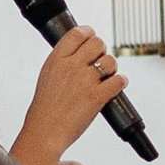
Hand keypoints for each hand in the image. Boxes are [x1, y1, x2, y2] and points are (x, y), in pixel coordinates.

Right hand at [12, 24, 123, 164]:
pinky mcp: (97, 97)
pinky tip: (116, 85)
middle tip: (100, 60)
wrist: (44, 132)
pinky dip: (121, 82)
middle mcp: (71, 67)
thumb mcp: (46, 76)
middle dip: (102, 50)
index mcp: (56, 60)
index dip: (89, 33)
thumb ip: (62, 62)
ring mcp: (85, 82)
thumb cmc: (44, 109)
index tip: (92, 37)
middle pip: (97, 43)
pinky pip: (118, 81)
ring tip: (107, 75)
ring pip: (110, 61)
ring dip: (112, 67)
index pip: (77, 33)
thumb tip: (79, 53)